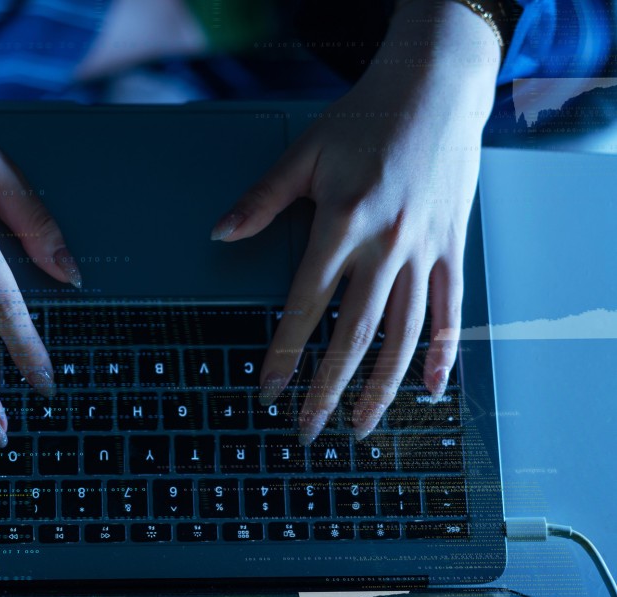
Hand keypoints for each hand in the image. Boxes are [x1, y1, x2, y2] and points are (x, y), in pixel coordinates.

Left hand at [212, 8, 498, 442]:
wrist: (437, 89)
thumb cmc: (366, 119)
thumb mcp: (305, 153)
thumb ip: (262, 200)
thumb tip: (219, 235)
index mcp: (343, 225)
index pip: (305, 306)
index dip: (284, 353)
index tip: (268, 392)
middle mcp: (387, 246)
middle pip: (355, 335)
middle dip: (327, 390)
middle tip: (308, 430)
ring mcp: (425, 252)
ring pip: (404, 335)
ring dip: (382, 387)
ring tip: (362, 427)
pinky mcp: (453, 250)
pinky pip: (450, 312)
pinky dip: (441, 353)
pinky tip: (429, 388)